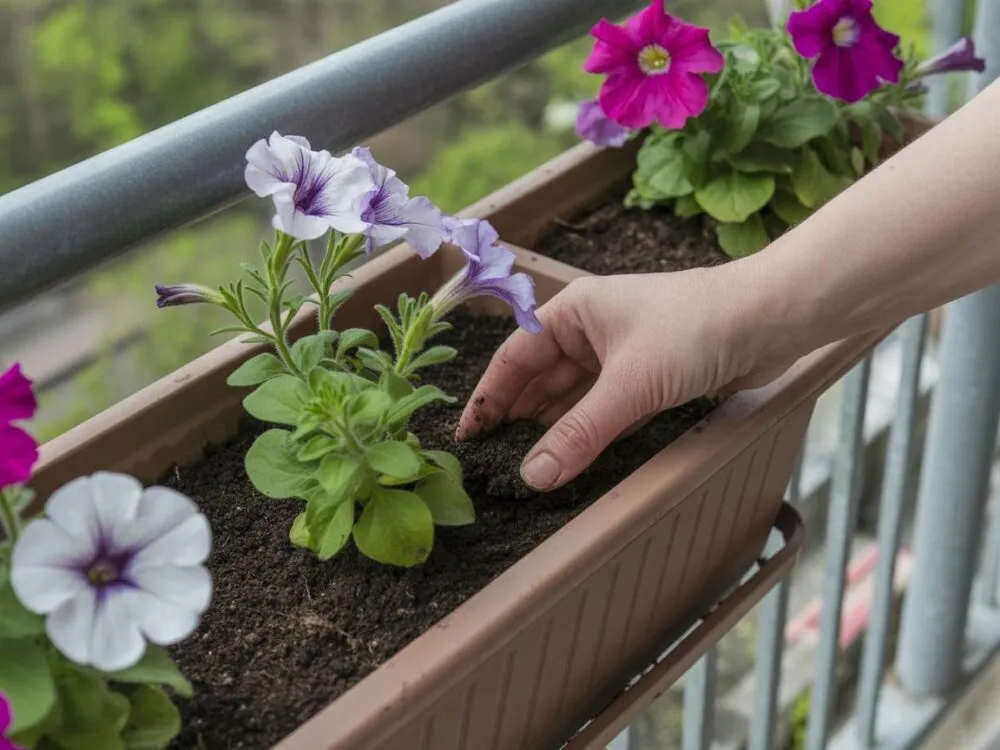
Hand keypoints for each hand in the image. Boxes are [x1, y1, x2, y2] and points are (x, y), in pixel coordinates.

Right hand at [457, 268, 798, 490]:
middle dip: (518, 420)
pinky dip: (587, 434)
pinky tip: (570, 461)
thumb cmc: (693, 330)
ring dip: (553, 432)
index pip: (514, 358)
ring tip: (524, 471)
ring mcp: (619, 356)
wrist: (769, 320)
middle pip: (540, 381)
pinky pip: (604, 411)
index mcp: (572, 313)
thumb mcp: (629, 385)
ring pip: (573, 399)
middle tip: (491, 464)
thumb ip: (580, 433)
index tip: (466, 437)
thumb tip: (532, 477)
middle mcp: (590, 331)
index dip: (488, 398)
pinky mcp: (648, 379)